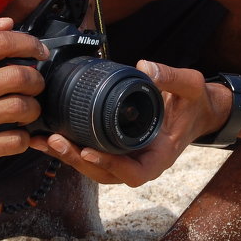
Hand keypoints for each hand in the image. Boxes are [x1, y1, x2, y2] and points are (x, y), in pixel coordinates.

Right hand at [0, 12, 50, 167]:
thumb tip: (6, 23)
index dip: (28, 44)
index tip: (39, 52)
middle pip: (17, 77)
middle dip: (36, 80)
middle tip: (35, 84)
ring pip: (20, 109)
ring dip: (33, 108)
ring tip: (28, 107)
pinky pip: (14, 142)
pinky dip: (24, 137)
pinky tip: (17, 131)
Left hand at [28, 61, 225, 186]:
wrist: (197, 109)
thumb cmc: (194, 102)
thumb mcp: (191, 86)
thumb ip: (171, 77)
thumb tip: (145, 67)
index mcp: (160, 156)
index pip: (134, 173)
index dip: (110, 166)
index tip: (89, 151)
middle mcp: (141, 162)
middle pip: (105, 174)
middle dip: (78, 161)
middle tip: (55, 142)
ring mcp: (127, 158)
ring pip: (93, 167)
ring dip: (67, 157)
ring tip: (43, 141)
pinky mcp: (115, 149)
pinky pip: (90, 154)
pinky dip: (68, 148)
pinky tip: (45, 137)